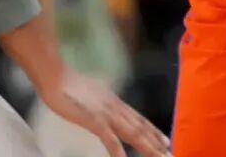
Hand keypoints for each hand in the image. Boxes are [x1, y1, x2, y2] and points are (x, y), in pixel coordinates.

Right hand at [39, 69, 171, 156]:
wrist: (55, 76)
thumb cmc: (68, 86)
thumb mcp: (92, 96)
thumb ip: (101, 104)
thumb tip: (105, 110)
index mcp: (115, 103)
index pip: (139, 119)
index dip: (153, 131)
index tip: (165, 141)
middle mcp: (115, 108)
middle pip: (140, 127)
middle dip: (156, 142)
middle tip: (170, 154)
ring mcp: (106, 113)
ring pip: (132, 133)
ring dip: (147, 146)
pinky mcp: (93, 119)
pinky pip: (108, 138)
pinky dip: (117, 151)